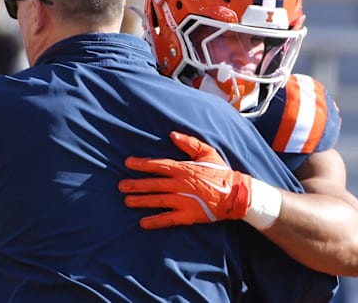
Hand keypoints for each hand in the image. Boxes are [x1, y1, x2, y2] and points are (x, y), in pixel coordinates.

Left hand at [119, 131, 251, 229]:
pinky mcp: (187, 215)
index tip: (128, 163)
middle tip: (121, 186)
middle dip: (135, 184)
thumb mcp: (207, 153)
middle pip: (153, 184)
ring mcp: (183, 201)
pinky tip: (142, 223)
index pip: (158, 165)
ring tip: (127, 201)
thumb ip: (189, 143)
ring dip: (141, 201)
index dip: (142, 164)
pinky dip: (154, 221)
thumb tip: (172, 135)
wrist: (236, 194)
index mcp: (183, 169)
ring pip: (157, 201)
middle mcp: (180, 185)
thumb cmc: (221, 172)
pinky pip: (167, 219)